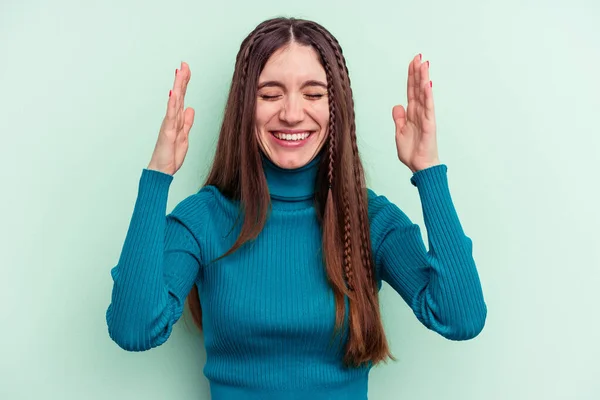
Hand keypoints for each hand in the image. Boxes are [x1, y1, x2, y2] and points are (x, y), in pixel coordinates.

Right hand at [147, 61, 194, 175]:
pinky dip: (172, 104)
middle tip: (184, 64)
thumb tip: (190, 108)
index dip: (184, 84)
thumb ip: (187, 122)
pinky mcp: (168, 132)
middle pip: (177, 95)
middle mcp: (172, 119)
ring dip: (177, 87)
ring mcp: (169, 124)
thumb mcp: (184, 137)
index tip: (186, 69)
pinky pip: (170, 116)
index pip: (181, 98)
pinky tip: (174, 94)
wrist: (162, 170)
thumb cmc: (170, 156)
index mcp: (177, 119)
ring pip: (174, 102)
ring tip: (179, 73)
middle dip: (181, 79)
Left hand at [392, 54, 439, 172]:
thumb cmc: (412, 152)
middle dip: (417, 73)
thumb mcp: (399, 133)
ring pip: (424, 94)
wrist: (419, 166)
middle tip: (418, 57)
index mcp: (412, 114)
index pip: (411, 91)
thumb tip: (397, 105)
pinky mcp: (429, 124)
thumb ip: (399, 118)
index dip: (411, 77)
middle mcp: (420, 112)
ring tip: (424, 65)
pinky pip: (428, 108)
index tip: (412, 63)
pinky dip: (428, 96)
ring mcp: (426, 117)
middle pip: (418, 89)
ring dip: (423, 79)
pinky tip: (427, 84)